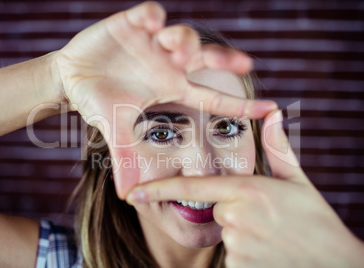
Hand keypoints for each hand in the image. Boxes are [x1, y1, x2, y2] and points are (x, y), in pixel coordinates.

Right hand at [52, 2, 276, 197]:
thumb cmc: (100, 101)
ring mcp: (152, 42)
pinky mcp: (132, 23)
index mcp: (172, 89)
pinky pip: (149, 13)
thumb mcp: (115, 129)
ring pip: (182, 35)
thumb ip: (125, 157)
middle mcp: (168, 64)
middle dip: (226, 59)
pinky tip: (150, 22)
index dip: (242, 103)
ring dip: (185, 41)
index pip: (213, 97)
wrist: (73, 77)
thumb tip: (127, 195)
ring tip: (175, 50)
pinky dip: (152, 16)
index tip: (272, 108)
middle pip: (207, 58)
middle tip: (244, 63)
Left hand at [126, 110, 363, 266]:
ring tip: (273, 238)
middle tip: (267, 219)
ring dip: (244, 234)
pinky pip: (231, 257)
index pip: (193, 188)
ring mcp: (238, 246)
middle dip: (235, 212)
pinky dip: (246, 255)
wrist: (337, 265)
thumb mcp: (298, 182)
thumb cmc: (317, 222)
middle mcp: (238, 217)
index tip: (131, 193)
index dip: (159, 190)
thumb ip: (278, 147)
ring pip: (226, 233)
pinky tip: (269, 254)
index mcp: (248, 190)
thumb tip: (272, 112)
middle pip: (217, 210)